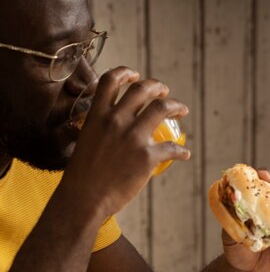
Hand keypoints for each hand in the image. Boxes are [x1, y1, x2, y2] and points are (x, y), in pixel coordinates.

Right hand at [60, 67, 190, 217]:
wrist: (84, 199)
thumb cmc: (82, 176)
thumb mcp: (86, 142)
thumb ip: (99, 130)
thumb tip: (110, 128)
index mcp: (97, 115)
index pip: (110, 80)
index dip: (125, 72)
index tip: (135, 74)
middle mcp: (115, 120)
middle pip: (141, 89)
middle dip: (157, 86)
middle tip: (164, 92)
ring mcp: (132, 137)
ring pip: (161, 108)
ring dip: (176, 105)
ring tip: (181, 109)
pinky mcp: (147, 156)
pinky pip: (172, 148)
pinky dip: (181, 150)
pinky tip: (184, 154)